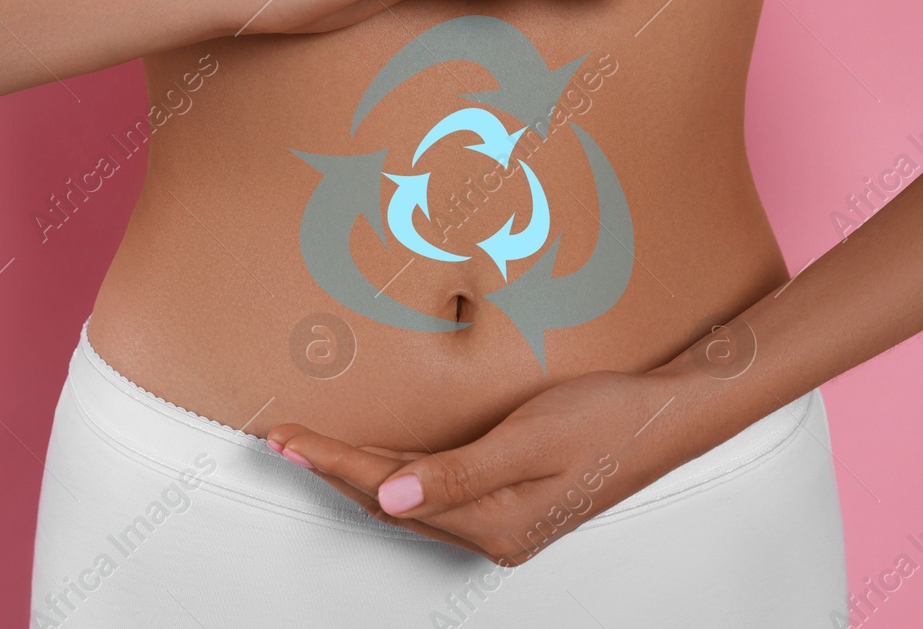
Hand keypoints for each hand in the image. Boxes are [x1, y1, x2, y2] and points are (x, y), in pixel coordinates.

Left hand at [266, 369, 689, 565]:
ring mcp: (500, 520)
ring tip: (308, 445)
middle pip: (389, 499)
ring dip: (357, 471)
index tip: (287, 439)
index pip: (387, 491)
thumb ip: (458, 474)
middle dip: (331, 467)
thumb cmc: (606, 418)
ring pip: (407, 497)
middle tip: (280, 438)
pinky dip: (394, 470)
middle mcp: (491, 531)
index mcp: (494, 523)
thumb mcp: (529, 440)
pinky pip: (433, 490)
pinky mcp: (508, 502)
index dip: (332, 462)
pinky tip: (373, 455)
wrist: (668, 417)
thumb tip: (390, 498)